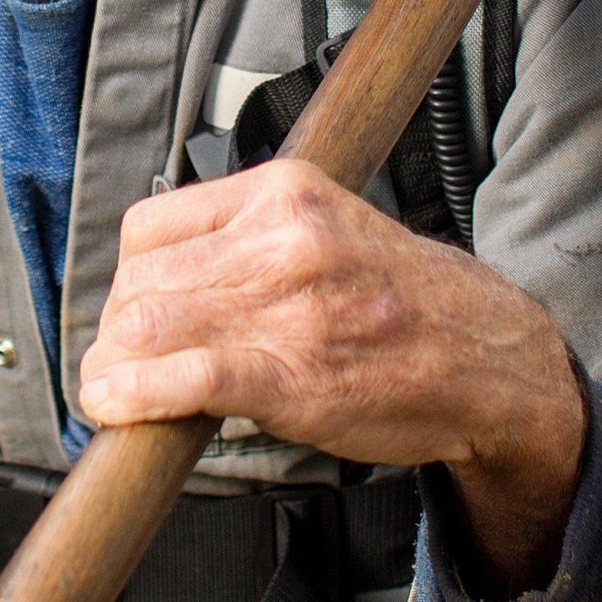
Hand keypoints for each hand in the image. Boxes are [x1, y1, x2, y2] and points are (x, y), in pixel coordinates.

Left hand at [80, 160, 585, 594]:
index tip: (130, 312)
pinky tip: (117, 408)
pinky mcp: (292, 372)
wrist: (491, 362)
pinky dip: (134, 394)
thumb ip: (250, 242)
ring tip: (113, 390)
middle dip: (115, 330)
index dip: (126, 279)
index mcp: (284, 193)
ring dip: (111, 367)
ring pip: (146, 324)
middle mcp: (282, 238)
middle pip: (140, 279)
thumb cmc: (408, 305)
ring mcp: (287, 304)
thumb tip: (164, 282)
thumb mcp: (328, 233)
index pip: (150, 227)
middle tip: (118, 364)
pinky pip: (185, 375)